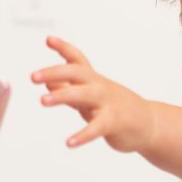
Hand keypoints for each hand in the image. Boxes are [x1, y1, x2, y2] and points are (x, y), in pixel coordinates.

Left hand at [32, 37, 155, 150]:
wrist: (149, 123)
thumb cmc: (115, 108)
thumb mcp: (89, 96)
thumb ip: (68, 88)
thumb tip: (46, 80)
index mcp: (92, 79)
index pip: (77, 59)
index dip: (63, 48)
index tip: (48, 39)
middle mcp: (99, 86)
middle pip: (76, 72)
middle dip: (54, 72)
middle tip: (32, 76)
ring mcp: (107, 102)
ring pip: (84, 95)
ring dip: (62, 95)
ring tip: (42, 100)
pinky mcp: (114, 122)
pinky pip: (97, 127)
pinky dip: (83, 135)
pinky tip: (69, 142)